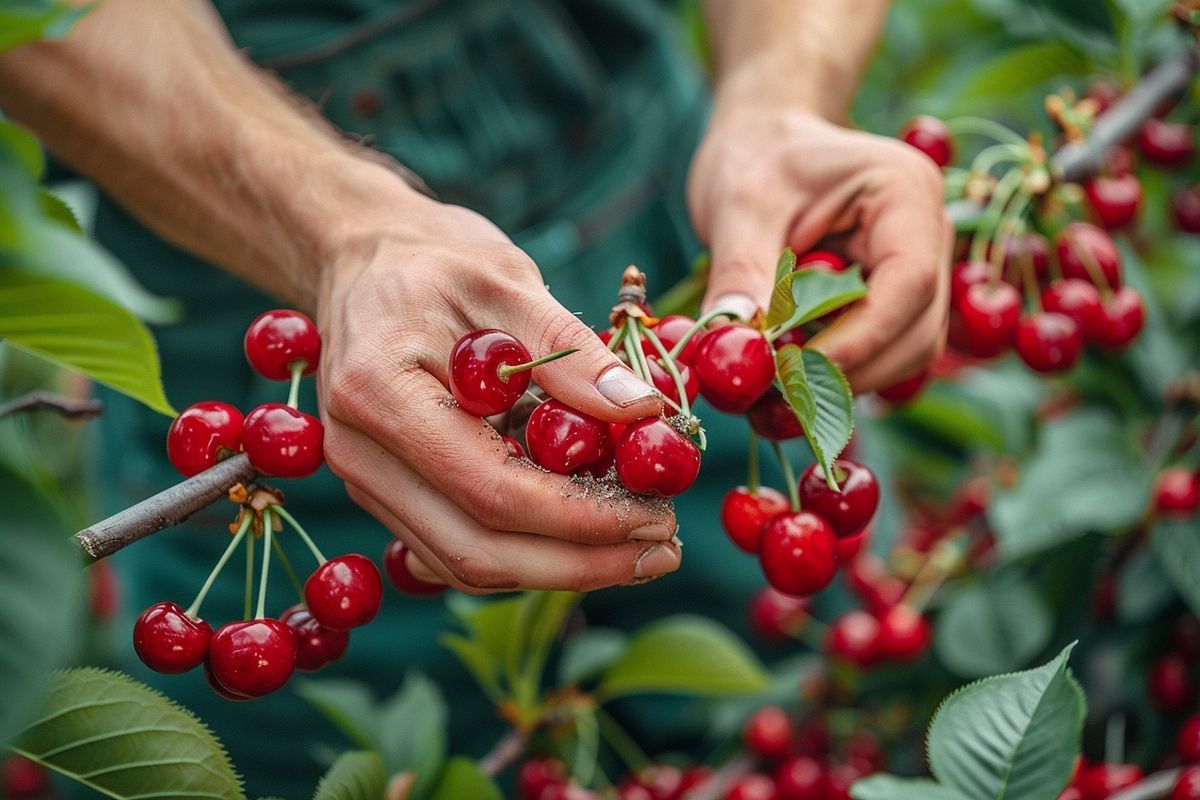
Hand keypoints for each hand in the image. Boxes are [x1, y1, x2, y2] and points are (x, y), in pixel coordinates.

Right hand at [315, 191, 680, 592]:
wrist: (364, 258)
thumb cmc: (434, 260)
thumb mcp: (508, 282)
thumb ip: (571, 353)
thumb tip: (644, 412)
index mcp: (380, 394)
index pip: (492, 492)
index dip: (581, 519)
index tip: (656, 518)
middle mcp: (360, 453)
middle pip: (476, 551)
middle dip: (580, 564)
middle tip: (662, 549)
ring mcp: (367, 479)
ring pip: (466, 563)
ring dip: (559, 569)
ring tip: (639, 549)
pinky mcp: (387, 491)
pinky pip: (457, 546)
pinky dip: (527, 553)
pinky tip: (588, 534)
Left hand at [688, 88, 951, 389]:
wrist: (764, 145)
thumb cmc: (756, 158)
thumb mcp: (739, 206)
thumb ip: (740, 274)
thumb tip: (734, 346)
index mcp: (905, 191)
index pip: (908, 282)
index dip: (859, 340)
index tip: (796, 372)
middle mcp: (930, 233)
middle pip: (917, 330)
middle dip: (850, 369)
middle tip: (777, 394)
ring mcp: (921, 268)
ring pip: (906, 351)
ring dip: (845, 381)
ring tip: (777, 387)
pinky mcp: (897, 300)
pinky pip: (884, 353)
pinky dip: (840, 373)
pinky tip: (790, 375)